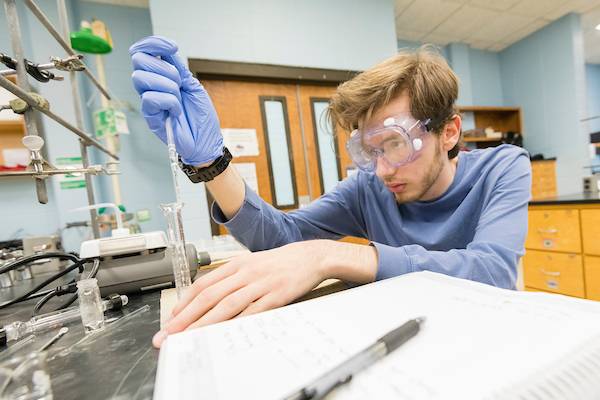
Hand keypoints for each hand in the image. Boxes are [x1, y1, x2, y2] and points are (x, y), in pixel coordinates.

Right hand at [129, 36, 222, 165]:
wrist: (206, 142)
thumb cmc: (202, 117)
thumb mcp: (194, 86)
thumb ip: (179, 68)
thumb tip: (167, 51)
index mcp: (161, 75)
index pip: (144, 50)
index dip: (154, 43)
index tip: (173, 48)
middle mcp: (151, 85)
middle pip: (138, 60)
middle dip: (165, 68)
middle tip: (180, 84)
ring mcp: (149, 100)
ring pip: (140, 78)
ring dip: (167, 85)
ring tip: (179, 98)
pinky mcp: (149, 115)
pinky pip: (149, 98)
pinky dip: (169, 102)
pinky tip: (176, 110)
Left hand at [152, 241, 330, 347]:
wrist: (309, 257)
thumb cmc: (278, 263)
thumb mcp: (251, 264)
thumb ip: (231, 279)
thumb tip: (207, 299)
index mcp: (236, 265)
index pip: (203, 284)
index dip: (184, 303)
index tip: (171, 319)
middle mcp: (244, 273)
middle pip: (209, 296)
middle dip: (186, 317)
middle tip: (170, 333)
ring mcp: (260, 284)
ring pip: (226, 305)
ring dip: (205, 323)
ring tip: (189, 337)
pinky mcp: (276, 295)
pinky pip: (253, 311)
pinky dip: (237, 323)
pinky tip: (224, 334)